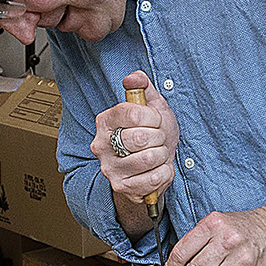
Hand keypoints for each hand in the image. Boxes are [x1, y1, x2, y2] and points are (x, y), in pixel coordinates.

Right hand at [90, 70, 178, 203]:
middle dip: (160, 138)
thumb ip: (143, 87)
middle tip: (158, 140)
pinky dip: (164, 173)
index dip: (153, 117)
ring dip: (162, 156)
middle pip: (142, 137)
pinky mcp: (121, 187)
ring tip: (157, 155)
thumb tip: (132, 78)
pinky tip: (157, 170)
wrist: (150, 168)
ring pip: (150, 158)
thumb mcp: (151, 107)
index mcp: (105, 121)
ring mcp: (109, 168)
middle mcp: (101, 145)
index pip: (133, 113)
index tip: (155, 121)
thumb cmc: (151, 136)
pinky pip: (154, 178)